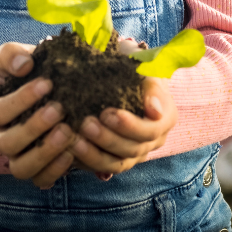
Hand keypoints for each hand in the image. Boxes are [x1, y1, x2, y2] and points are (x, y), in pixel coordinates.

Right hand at [0, 42, 76, 189]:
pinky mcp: (35, 171)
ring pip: (21, 168)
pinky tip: (72, 152)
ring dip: (44, 153)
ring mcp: (15, 158)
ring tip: (67, 132)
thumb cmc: (26, 73)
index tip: (47, 83)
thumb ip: (11, 55)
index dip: (21, 99)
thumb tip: (23, 64)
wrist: (42, 91)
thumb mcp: (14, 57)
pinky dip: (55, 171)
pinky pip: (40, 180)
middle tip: (59, 109)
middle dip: (34, 127)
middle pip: (8, 143)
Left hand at [67, 36, 176, 177]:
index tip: (107, 113)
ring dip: (94, 155)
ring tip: (74, 141)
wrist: (117, 71)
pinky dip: (85, 161)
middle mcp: (151, 140)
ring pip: (116, 163)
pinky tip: (68, 151)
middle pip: (132, 149)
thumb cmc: (131, 64)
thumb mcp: (144, 64)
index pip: (150, 130)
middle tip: (85, 124)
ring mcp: (133, 152)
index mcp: (164, 119)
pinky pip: (100, 167)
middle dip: (107, 139)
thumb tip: (155, 111)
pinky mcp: (114, 158)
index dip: (129, 126)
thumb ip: (151, 85)